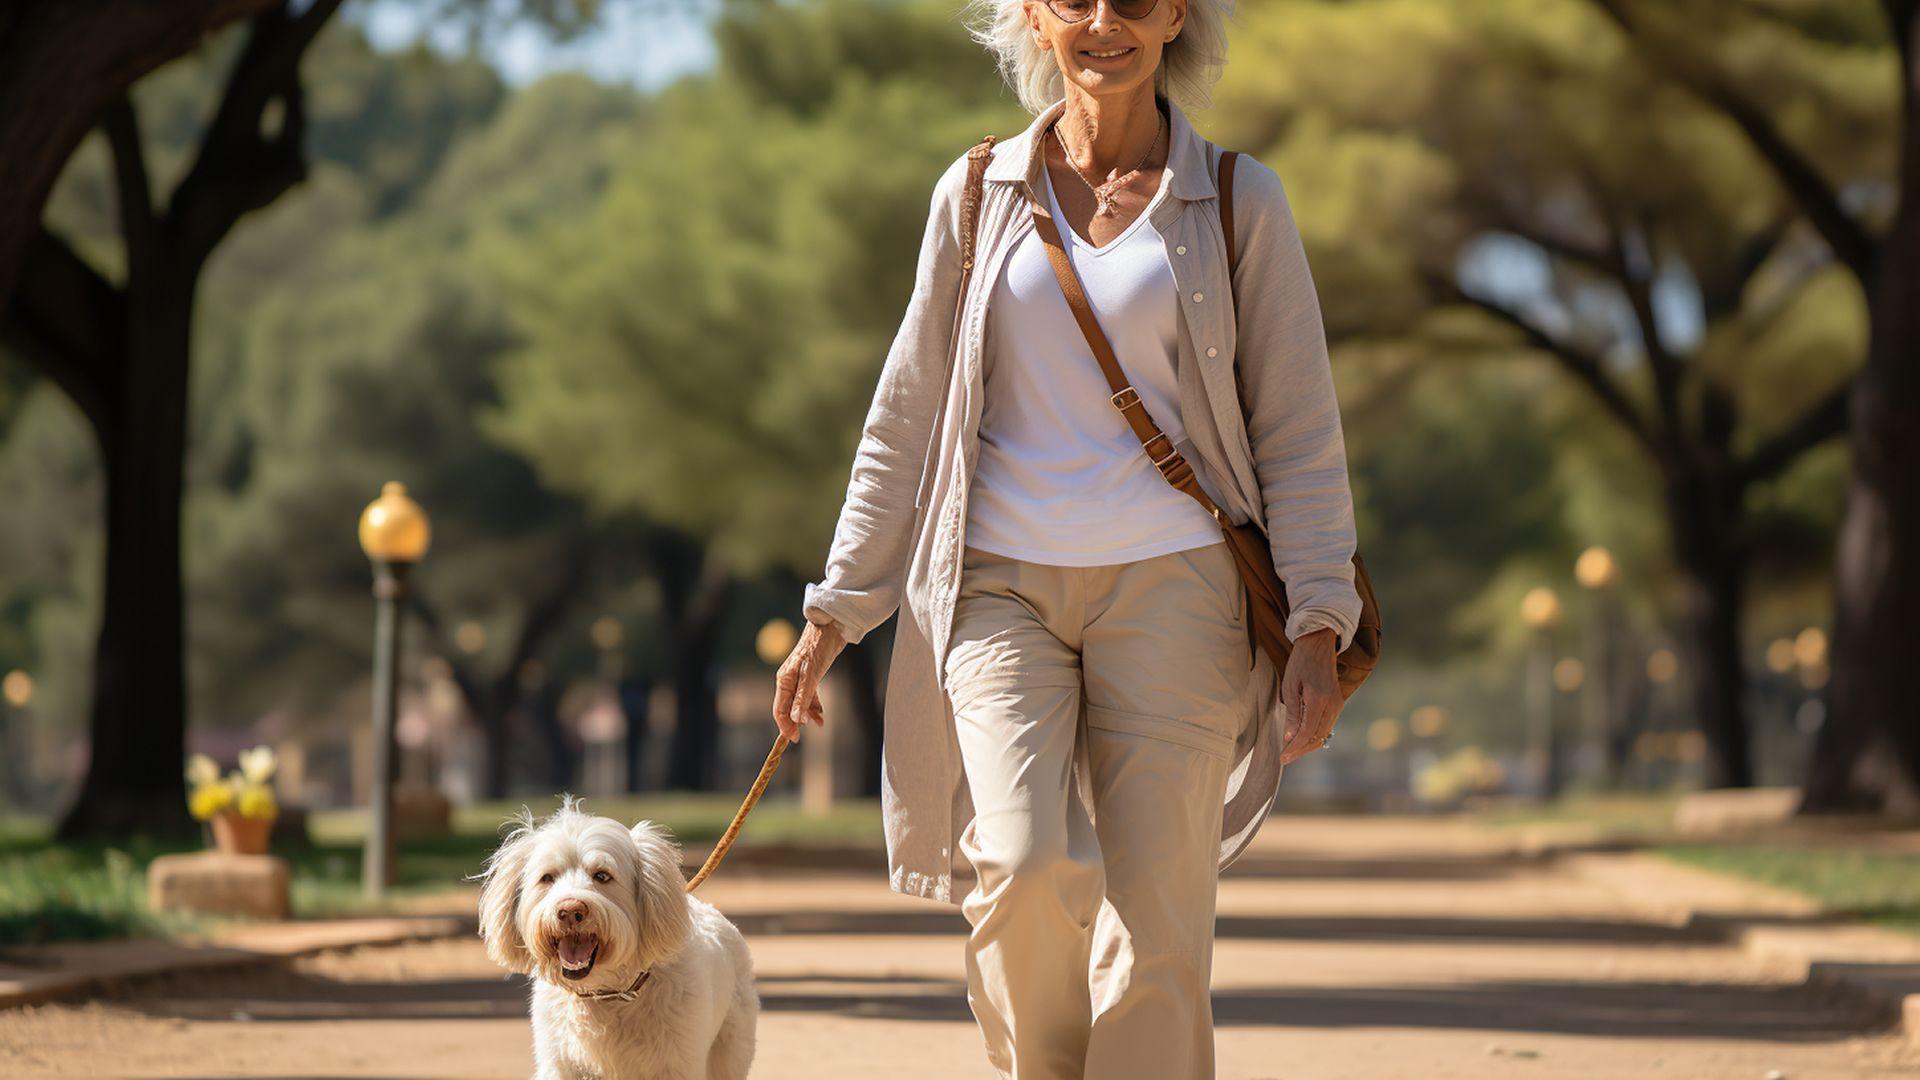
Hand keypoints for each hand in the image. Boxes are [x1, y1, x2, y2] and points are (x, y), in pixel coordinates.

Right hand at [773, 617, 845, 742]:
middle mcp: (788, 681)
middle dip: (794, 723)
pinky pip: (808, 697)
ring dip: (807, 716)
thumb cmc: (818, 649)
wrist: (830, 629)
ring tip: (818, 724)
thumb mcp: (811, 676)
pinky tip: (821, 716)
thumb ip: (803, 698)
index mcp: (784, 681)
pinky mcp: (809, 677)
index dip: (784, 725)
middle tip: (800, 738)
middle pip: (787, 708)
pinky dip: (814, 707)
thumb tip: (797, 720)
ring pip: (799, 704)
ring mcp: (798, 679)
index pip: (779, 709)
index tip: (792, 739)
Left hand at [1279, 627, 1342, 763]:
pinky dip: (1315, 735)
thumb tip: (1290, 737)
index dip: (1294, 748)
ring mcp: (1337, 704)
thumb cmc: (1301, 662)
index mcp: (1319, 699)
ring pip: (1324, 734)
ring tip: (1292, 751)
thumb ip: (1293, 713)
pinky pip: (1327, 725)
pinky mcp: (1337, 703)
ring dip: (1308, 745)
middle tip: (1285, 757)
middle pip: (1317, 737)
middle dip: (1301, 750)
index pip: (1307, 733)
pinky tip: (1302, 738)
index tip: (1283, 757)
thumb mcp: (1290, 685)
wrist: (1319, 645)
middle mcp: (1332, 705)